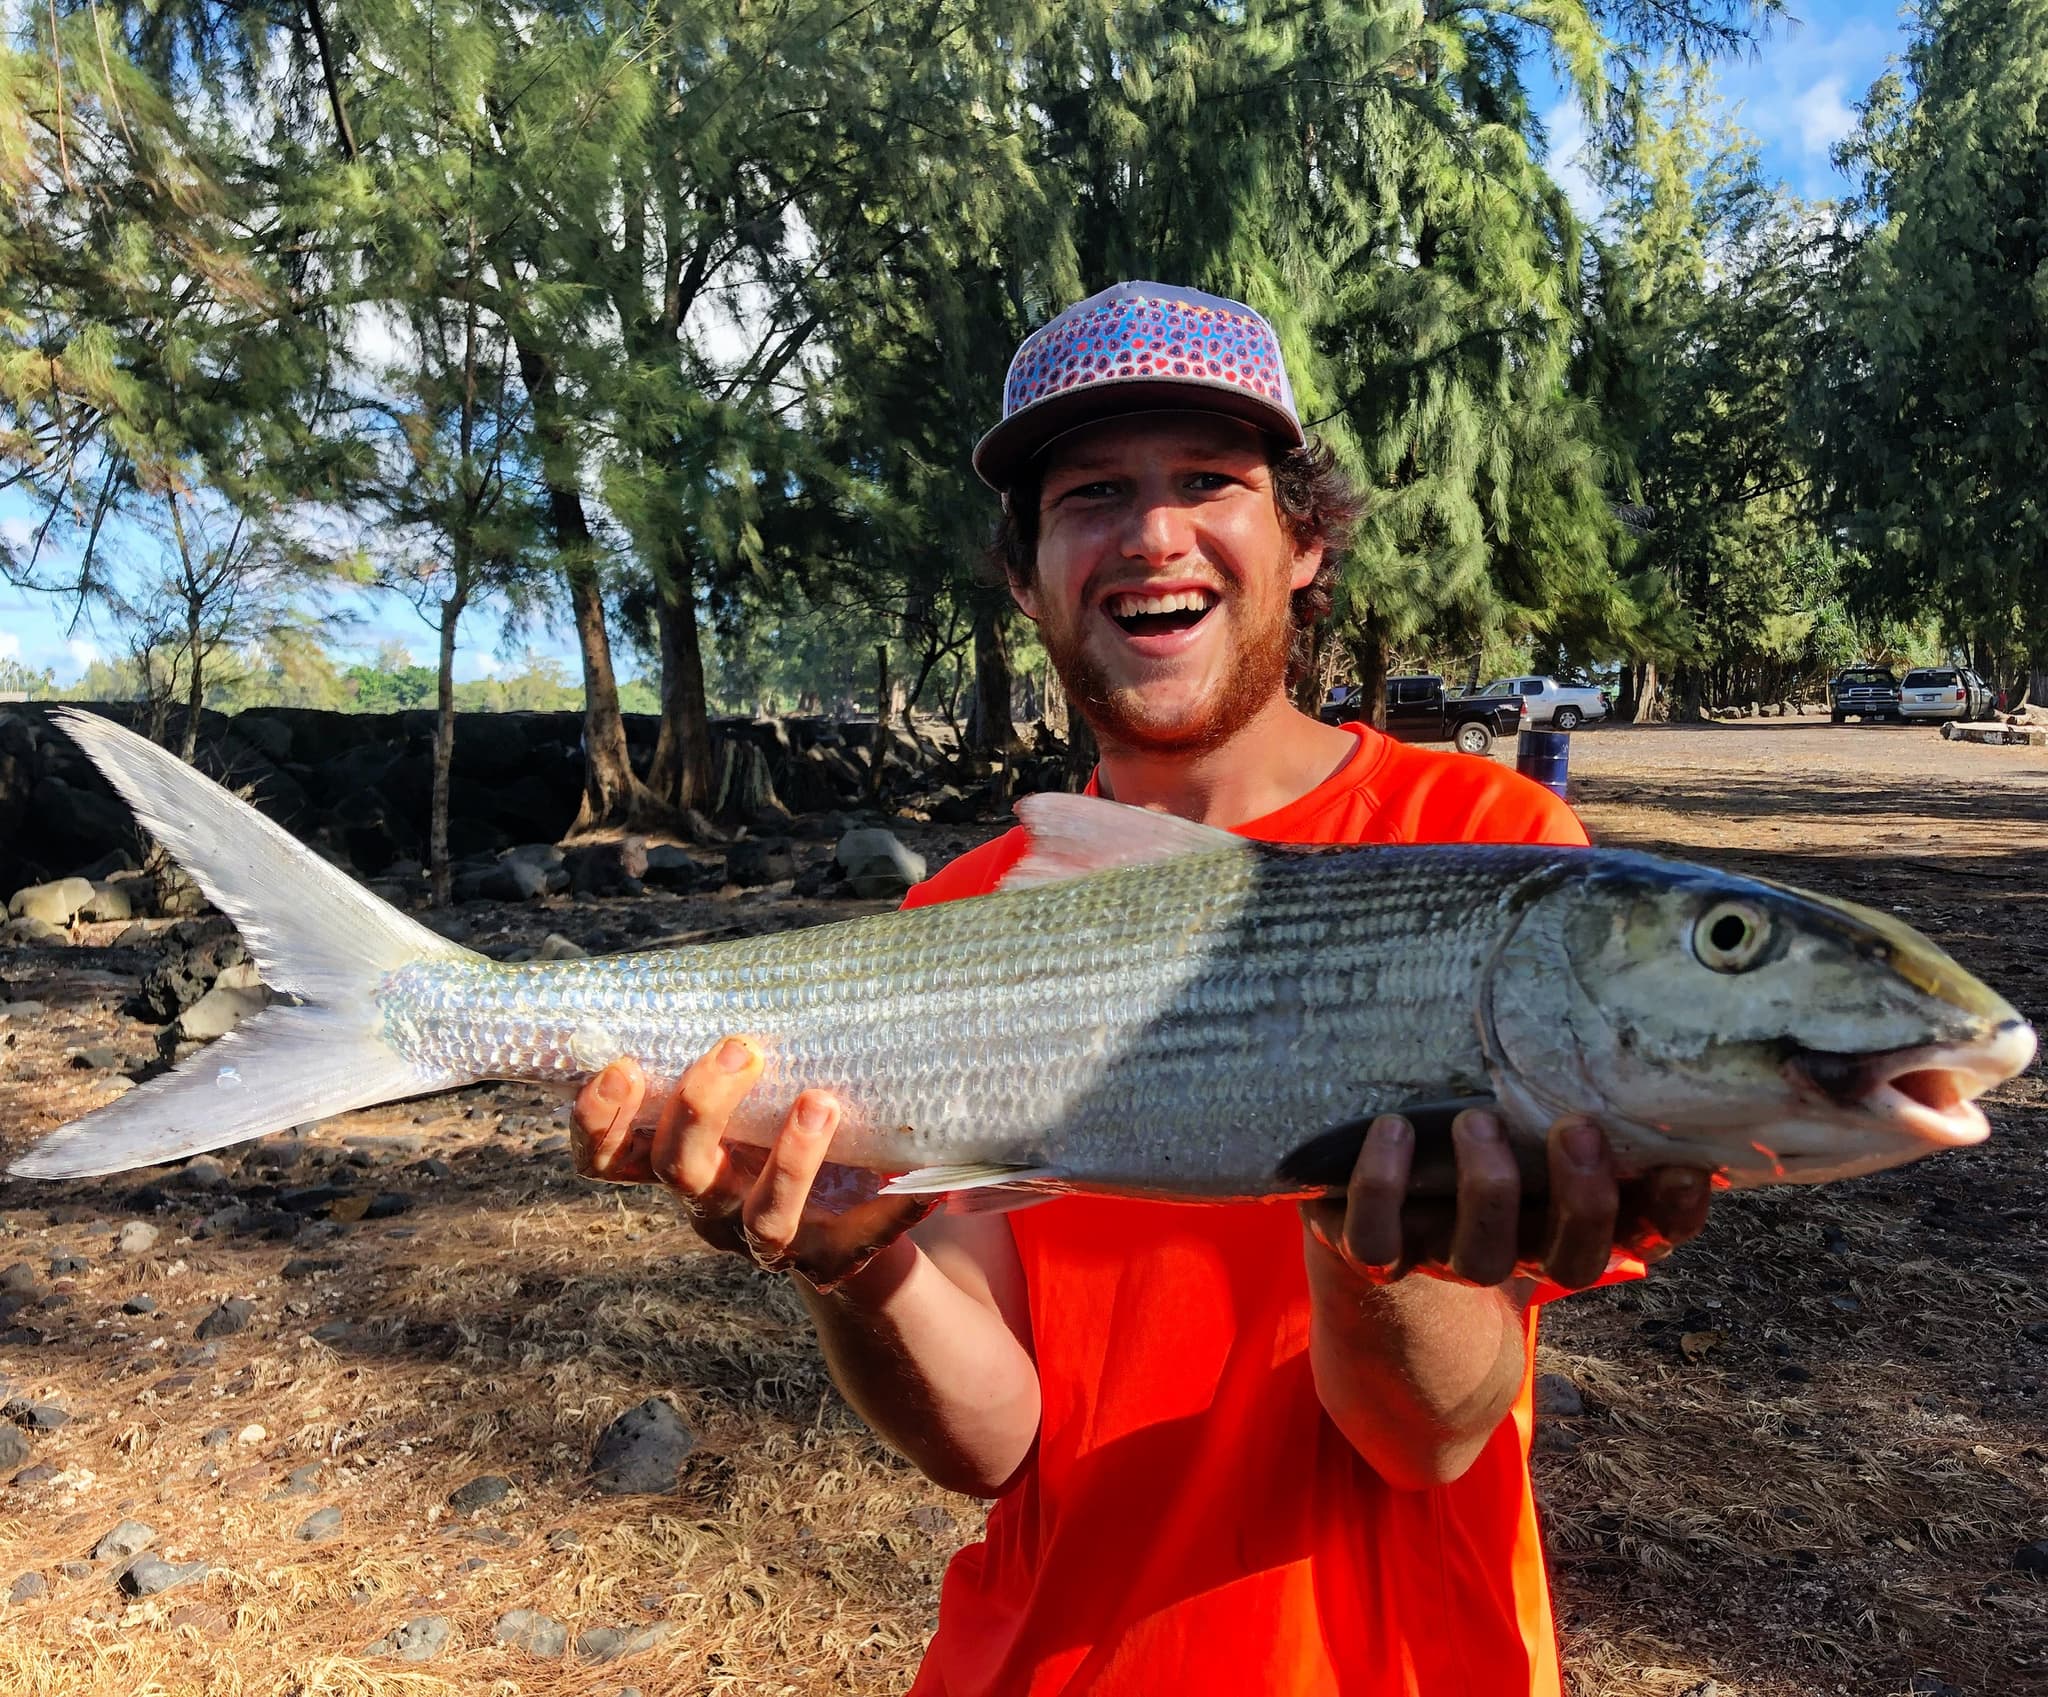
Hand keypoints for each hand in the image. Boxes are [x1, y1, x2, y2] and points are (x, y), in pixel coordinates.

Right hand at [569, 1042, 937, 1292]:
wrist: (858, 1207)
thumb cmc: (792, 1114)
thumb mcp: (762, 1077)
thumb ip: (749, 1033)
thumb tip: (775, 948)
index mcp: (680, 1157)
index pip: (607, 1157)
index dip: (599, 1121)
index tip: (623, 1064)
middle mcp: (710, 1202)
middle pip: (678, 1172)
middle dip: (701, 1107)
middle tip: (741, 1047)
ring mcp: (766, 1239)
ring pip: (761, 1220)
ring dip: (788, 1160)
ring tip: (821, 1099)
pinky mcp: (830, 1261)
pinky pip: (851, 1246)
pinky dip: (881, 1214)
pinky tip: (915, 1183)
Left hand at [1301, 1107, 1712, 1291]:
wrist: (1382, 1230)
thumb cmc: (1479, 1158)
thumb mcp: (1535, 1137)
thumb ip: (1583, 1114)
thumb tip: (1639, 1063)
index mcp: (1568, 1230)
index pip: (1641, 1240)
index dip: (1670, 1218)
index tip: (1686, 1168)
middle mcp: (1518, 1255)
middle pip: (1570, 1262)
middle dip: (1582, 1200)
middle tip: (1577, 1129)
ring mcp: (1447, 1259)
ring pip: (1480, 1258)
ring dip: (1487, 1187)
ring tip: (1478, 1119)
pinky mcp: (1379, 1251)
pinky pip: (1376, 1241)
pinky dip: (1382, 1187)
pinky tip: (1393, 1128)